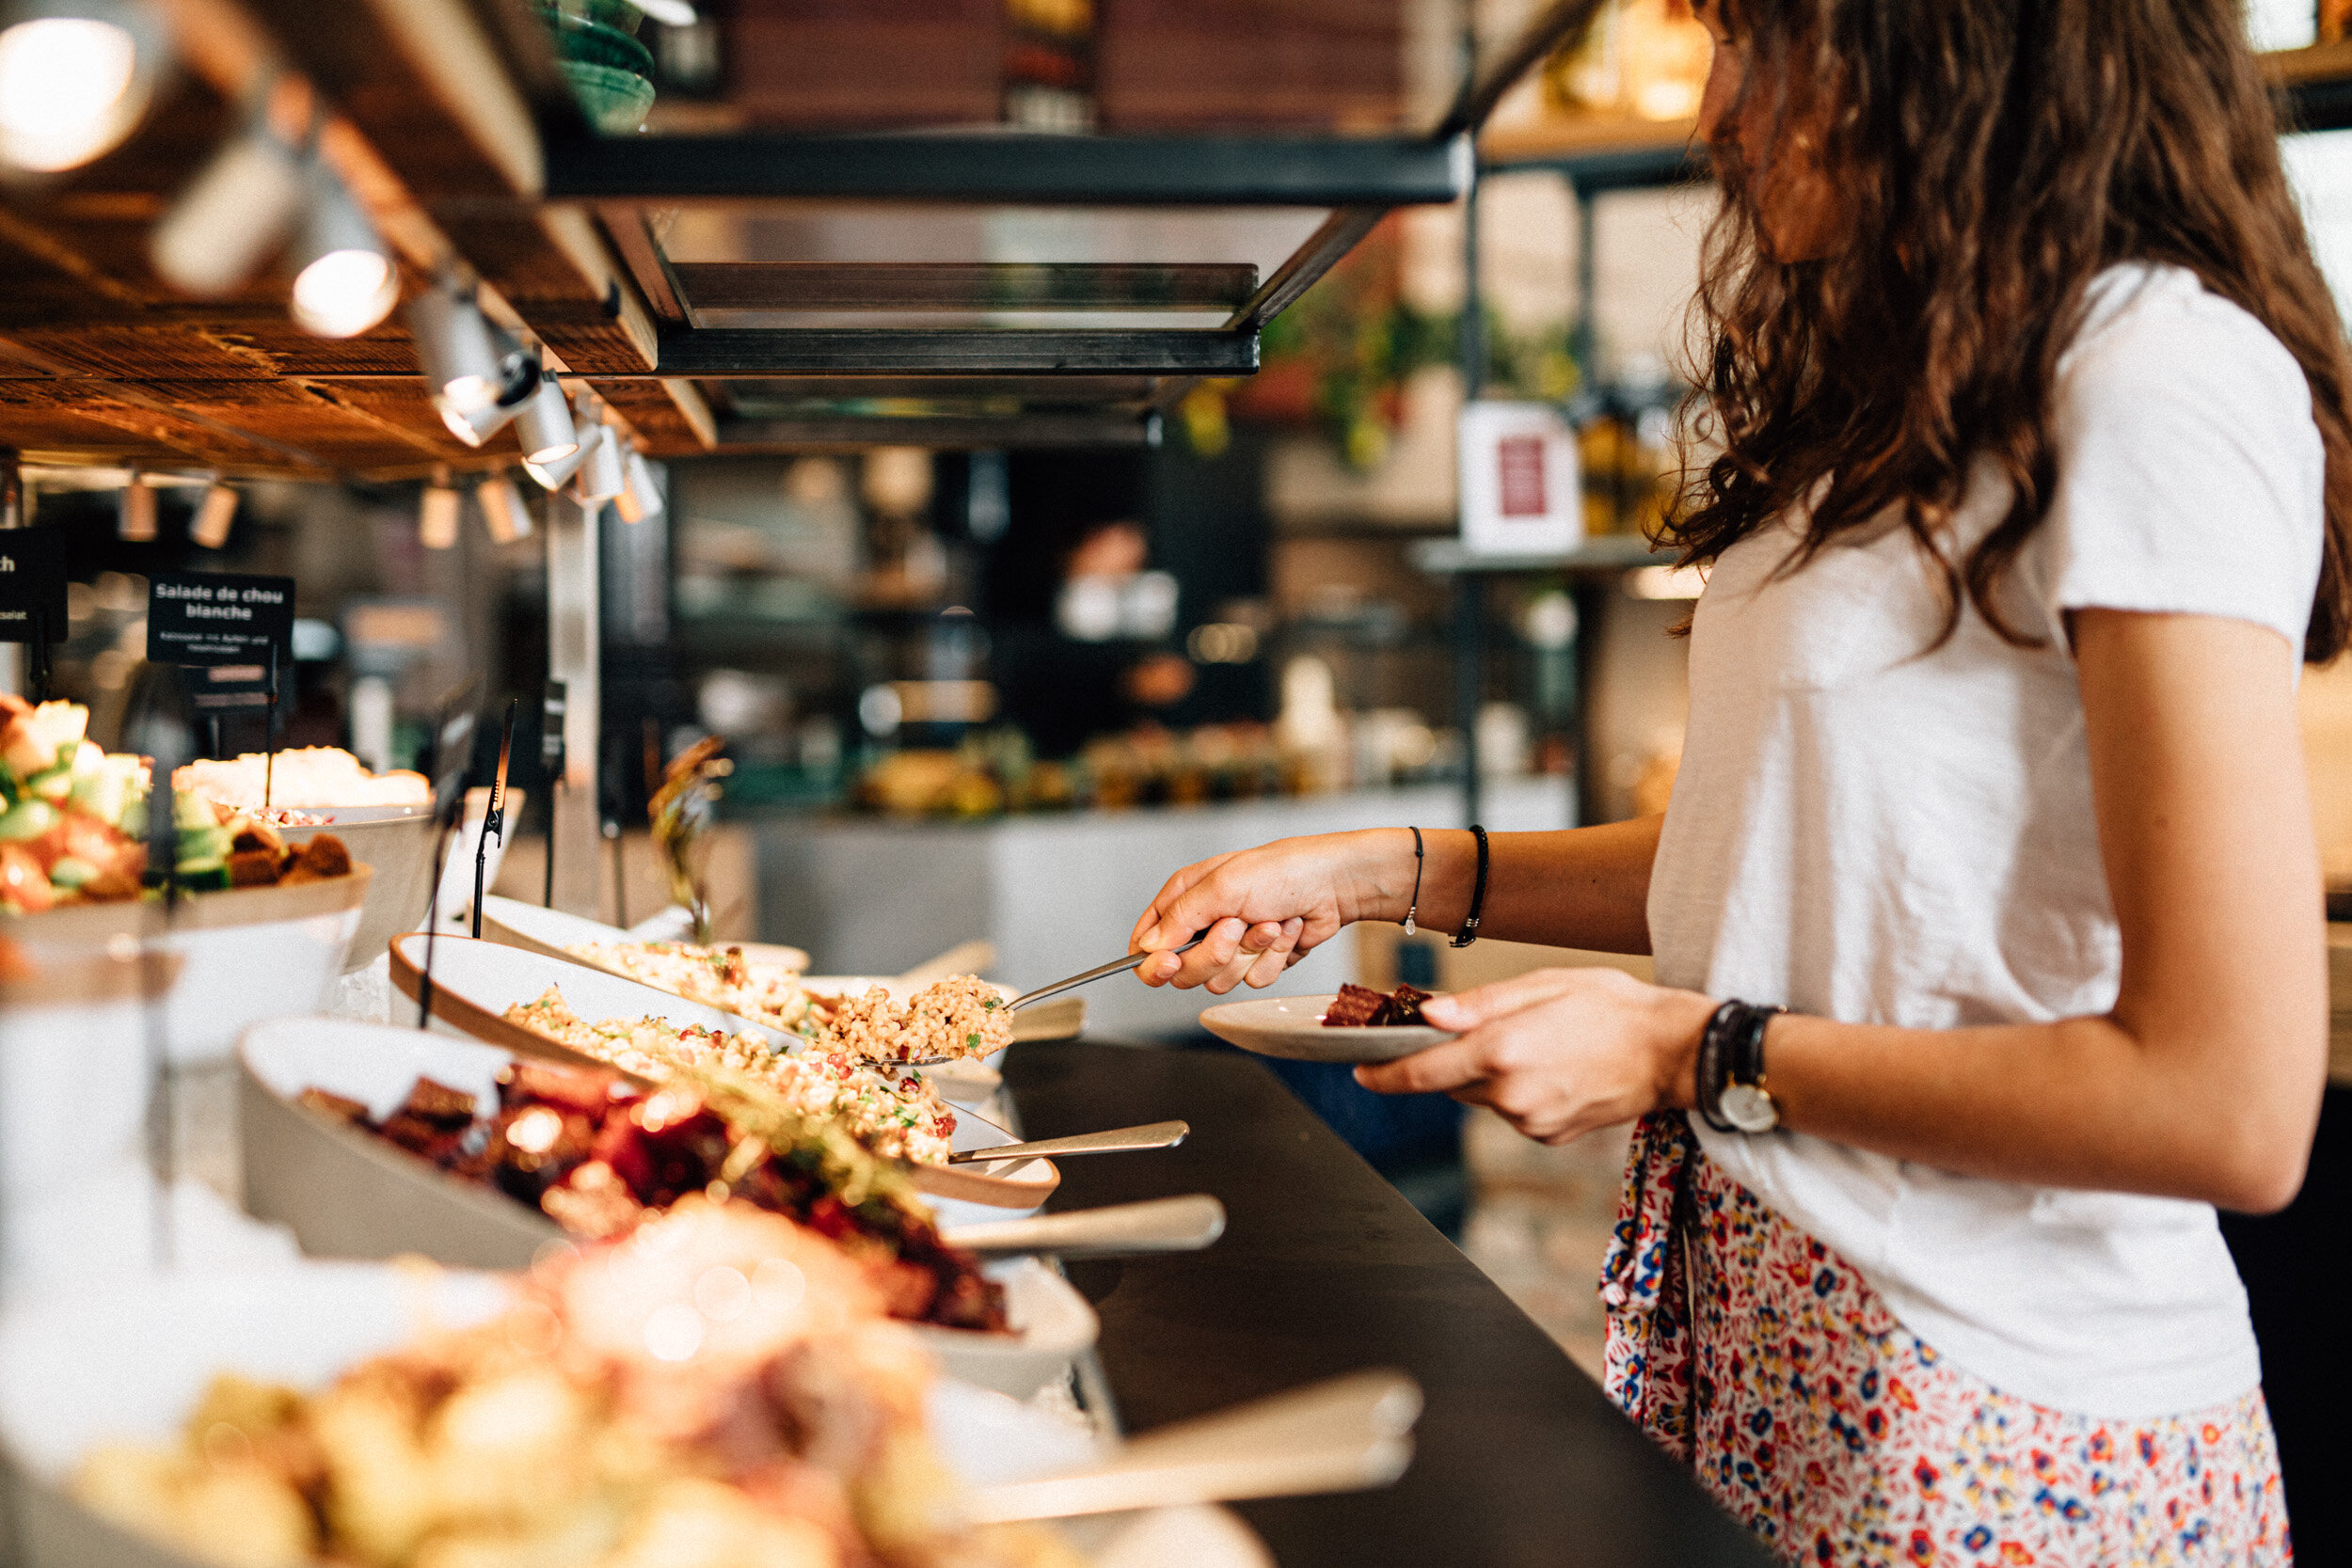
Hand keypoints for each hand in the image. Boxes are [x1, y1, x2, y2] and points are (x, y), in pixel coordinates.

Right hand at [1129, 830, 1414, 993]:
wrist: (1333, 885)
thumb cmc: (1281, 871)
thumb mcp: (1223, 886)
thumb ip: (1181, 918)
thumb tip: (1149, 948)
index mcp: (1184, 898)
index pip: (1146, 943)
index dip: (1153, 962)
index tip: (1169, 964)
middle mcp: (1203, 924)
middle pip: (1183, 971)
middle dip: (1215, 953)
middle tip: (1237, 925)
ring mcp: (1232, 946)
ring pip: (1219, 980)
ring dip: (1250, 952)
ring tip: (1269, 922)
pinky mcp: (1259, 961)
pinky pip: (1253, 980)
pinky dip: (1274, 958)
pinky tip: (1285, 931)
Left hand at [1354, 968, 1716, 1145]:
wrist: (1673, 1053)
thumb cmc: (1613, 1007)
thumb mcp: (1544, 985)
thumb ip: (1479, 1004)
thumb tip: (1426, 1015)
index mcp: (1502, 1050)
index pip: (1421, 1071)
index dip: (1383, 1073)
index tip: (1359, 1070)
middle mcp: (1511, 1094)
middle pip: (1450, 1083)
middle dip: (1450, 1059)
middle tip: (1479, 1030)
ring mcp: (1531, 1121)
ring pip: (1482, 1097)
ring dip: (1488, 1074)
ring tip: (1535, 1042)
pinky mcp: (1548, 1135)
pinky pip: (1512, 1112)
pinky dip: (1517, 1091)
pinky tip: (1552, 1067)